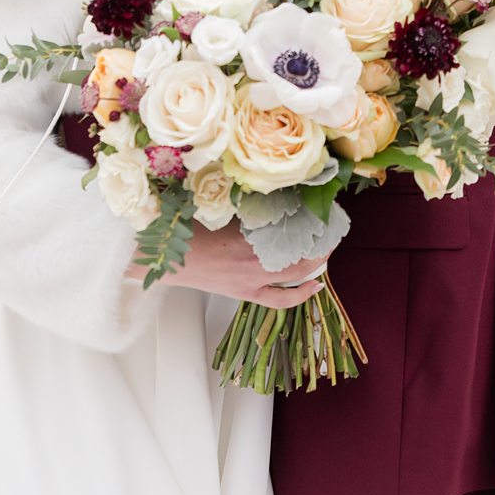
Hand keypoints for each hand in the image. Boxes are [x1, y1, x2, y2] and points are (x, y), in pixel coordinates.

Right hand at [128, 222, 328, 307]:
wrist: (162, 261)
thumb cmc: (182, 232)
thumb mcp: (216, 211)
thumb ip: (245, 207)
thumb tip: (271, 194)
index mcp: (244, 242)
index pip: (289, 231)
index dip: (311, 221)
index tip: (324, 209)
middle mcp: (252, 265)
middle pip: (298, 256)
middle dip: (320, 242)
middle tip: (332, 227)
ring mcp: (250, 284)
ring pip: (294, 276)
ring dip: (313, 262)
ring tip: (327, 248)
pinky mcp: (244, 294)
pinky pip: (279, 300)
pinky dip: (300, 294)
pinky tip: (316, 285)